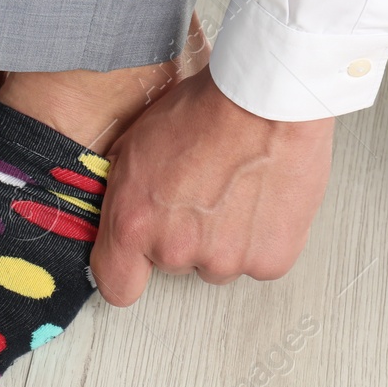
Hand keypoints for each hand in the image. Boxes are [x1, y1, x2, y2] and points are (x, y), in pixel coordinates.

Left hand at [90, 67, 333, 304]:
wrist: (265, 100)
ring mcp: (226, 260)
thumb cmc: (203, 110)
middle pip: (173, 264)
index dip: (126, 271)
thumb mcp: (133, 144)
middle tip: (199, 193)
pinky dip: (260, 237)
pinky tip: (260, 198)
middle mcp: (176, 250)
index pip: (117, 286)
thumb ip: (123, 193)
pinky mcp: (270, 260)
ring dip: (223, 238)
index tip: (135, 261)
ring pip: (218, 262)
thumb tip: (117, 215)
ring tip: (234, 190)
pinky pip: (258, 260)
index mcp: (133, 225)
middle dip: (182, 236)